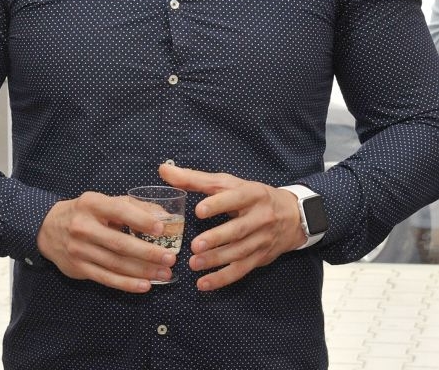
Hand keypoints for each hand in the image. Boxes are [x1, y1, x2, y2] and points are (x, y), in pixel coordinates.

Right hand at [36, 191, 175, 292]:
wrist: (47, 228)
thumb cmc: (84, 212)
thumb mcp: (102, 201)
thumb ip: (131, 206)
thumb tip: (162, 214)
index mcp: (92, 204)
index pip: (119, 210)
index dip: (141, 220)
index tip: (161, 229)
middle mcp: (83, 227)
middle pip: (119, 243)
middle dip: (147, 252)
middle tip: (170, 258)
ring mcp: (79, 250)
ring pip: (115, 264)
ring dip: (143, 271)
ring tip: (164, 273)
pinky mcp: (78, 269)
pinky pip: (106, 279)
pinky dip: (127, 284)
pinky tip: (144, 285)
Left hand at [158, 163, 304, 290]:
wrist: (292, 216)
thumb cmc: (252, 196)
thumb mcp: (229, 183)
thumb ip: (196, 179)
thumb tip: (163, 170)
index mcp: (251, 194)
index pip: (235, 198)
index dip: (218, 204)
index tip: (199, 210)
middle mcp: (260, 217)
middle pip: (238, 229)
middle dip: (217, 238)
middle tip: (195, 245)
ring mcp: (262, 239)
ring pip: (239, 252)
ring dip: (216, 260)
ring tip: (194, 264)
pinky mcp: (260, 258)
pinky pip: (241, 271)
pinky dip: (222, 279)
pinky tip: (203, 284)